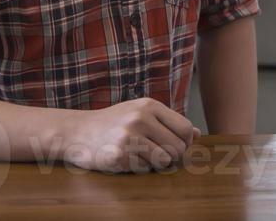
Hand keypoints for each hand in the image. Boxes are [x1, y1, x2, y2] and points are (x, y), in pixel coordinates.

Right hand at [63, 98, 199, 172]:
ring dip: (155, 163)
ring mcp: (129, 137)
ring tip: (139, 154)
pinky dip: (139, 168)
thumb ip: (169, 122)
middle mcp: (140, 118)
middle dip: (171, 155)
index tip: (174, 144)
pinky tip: (126, 158)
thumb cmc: (114, 123)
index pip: (185, 128)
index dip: (184, 141)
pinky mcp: (119, 156)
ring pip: (164, 161)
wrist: (78, 132)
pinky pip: (145, 170)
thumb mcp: (141, 113)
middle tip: (154, 152)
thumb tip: (197, 134)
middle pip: (178, 148)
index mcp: (149, 105)